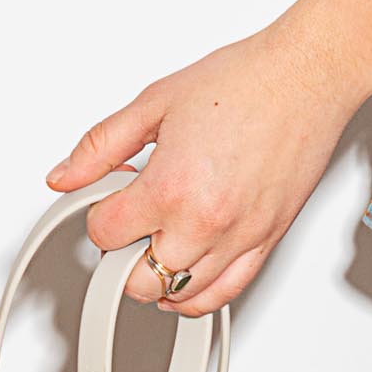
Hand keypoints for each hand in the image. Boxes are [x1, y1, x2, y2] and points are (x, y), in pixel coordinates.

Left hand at [46, 20, 366, 316]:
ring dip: (156, 278)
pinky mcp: (267, 241)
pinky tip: (183, 276)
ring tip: (156, 242)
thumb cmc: (244, 82)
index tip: (109, 198)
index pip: (105, 234)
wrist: (307, 75)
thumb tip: (64, 176)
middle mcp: (205, 221)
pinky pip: (223, 294)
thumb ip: (100, 146)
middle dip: (122, 255)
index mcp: (171, 187)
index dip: (98, 214)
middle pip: (136, 279)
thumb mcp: (154, 103)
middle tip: (130, 223)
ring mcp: (239, 237)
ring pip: (178, 296)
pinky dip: (195, 296)